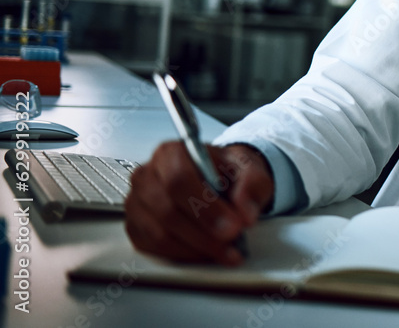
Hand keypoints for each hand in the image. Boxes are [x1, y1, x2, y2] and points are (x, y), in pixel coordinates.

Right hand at [125, 142, 274, 264]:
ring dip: (196, 248)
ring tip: (225, 251)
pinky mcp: (136, 228)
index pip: (179, 179)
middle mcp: (147, 176)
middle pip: (167, 210)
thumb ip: (252, 184)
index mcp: (171, 153)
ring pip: (159, 233)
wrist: (219, 180)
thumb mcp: (249, 169)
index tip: (232, 226)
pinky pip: (154, 248)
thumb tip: (245, 212)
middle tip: (232, 242)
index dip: (206, 207)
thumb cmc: (227, 172)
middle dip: (203, 232)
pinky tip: (206, 252)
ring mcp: (137, 203)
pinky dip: (183, 254)